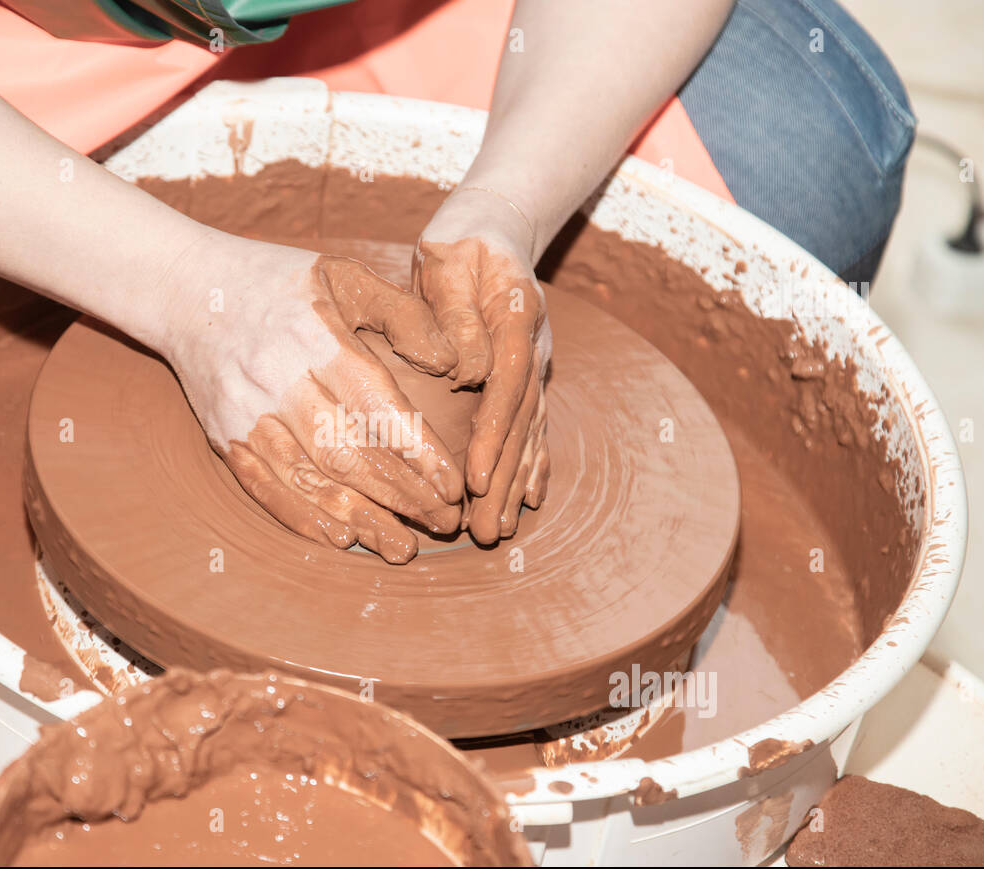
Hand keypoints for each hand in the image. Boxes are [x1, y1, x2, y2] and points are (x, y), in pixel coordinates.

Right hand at [154, 234, 464, 562]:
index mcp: (313, 335)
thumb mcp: (346, 274)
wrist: (186, 290)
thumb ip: (404, 314)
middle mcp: (276, 377)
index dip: (417, 451)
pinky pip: (266, 488)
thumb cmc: (281, 282)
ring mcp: (245, 413)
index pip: (375, 405)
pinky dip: (304, 517)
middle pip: (347, 451)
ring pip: (309, 478)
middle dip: (401, 494)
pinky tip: (341, 538)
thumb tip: (453, 364)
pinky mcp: (224, 437)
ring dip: (360, 518)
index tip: (452, 485)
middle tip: (444, 522)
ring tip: (402, 546)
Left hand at [414, 188, 551, 544]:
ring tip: (501, 530)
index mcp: (514, 317)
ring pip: (530, 430)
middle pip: (522, 422)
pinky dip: (532, 462)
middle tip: (487, 529)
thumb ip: (453, 311)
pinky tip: (529, 498)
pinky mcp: (527, 372)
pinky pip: (534, 424)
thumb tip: (464, 370)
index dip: (492, 435)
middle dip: (504, 479)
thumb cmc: (459, 240)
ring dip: (515, 483)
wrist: (494, 224)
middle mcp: (533, 346)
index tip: (474, 478)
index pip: (506, 386)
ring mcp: (536, 361)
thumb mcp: (448, 259)